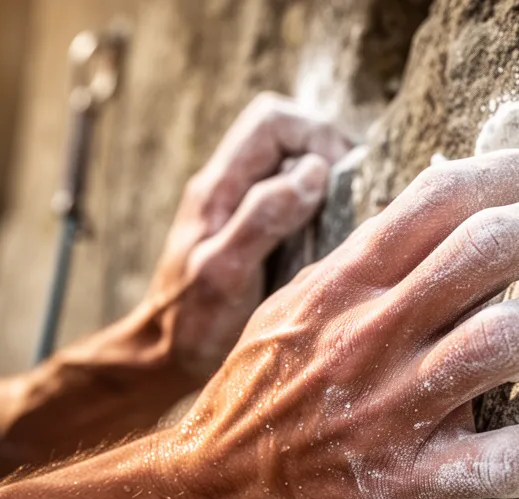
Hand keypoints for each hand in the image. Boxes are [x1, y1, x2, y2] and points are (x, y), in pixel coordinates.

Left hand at [137, 92, 351, 378]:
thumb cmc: (190, 323)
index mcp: (217, 188)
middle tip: (353, 191)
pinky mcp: (251, 231)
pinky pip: (289, 197)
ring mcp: (238, 207)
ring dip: (324, 179)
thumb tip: (312, 171)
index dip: (315, 134)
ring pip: (289, 163)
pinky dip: (318, 205)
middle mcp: (227, 187)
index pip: (271, 122)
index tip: (341, 176)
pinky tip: (331, 237)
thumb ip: (262, 218)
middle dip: (326, 150)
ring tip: (348, 212)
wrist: (164, 356)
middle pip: (284, 133)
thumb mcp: (224, 272)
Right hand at [158, 150, 518, 498]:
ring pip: (512, 338)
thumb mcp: (293, 309)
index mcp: (342, 286)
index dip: (515, 176)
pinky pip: (515, 457)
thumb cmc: (261, 400)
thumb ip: (361, 264)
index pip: (441, 195)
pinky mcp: (413, 486)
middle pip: (490, 248)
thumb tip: (439, 214)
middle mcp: (368, 336)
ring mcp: (391, 412)